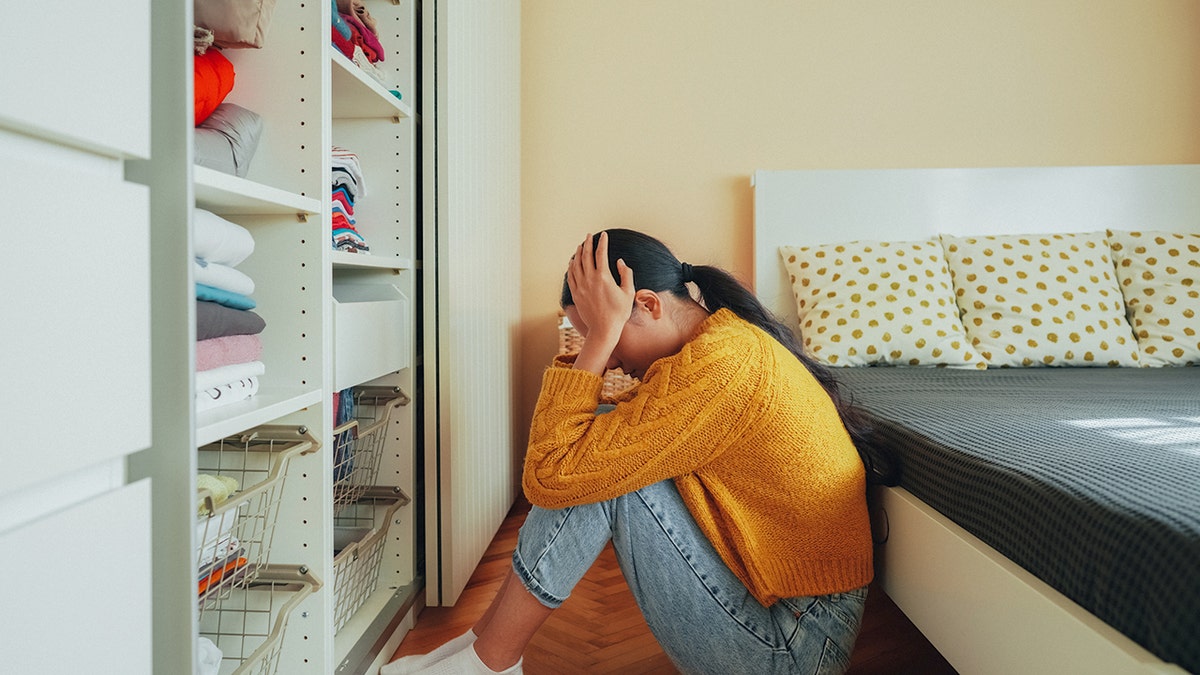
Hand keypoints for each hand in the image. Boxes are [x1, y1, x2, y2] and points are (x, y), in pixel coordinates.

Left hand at [566, 232, 634, 374]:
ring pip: (576, 264)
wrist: (604, 329)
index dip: (602, 242)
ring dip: (578, 253)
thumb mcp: (628, 292)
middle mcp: (590, 279)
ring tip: (580, 246)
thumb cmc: (619, 312)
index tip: (604, 235)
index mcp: (603, 277)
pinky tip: (573, 262)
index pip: (601, 253)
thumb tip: (620, 261)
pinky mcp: (576, 294)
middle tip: (589, 235)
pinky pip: (571, 276)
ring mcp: (581, 286)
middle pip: (586, 255)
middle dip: (588, 243)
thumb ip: (626, 274)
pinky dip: (571, 266)